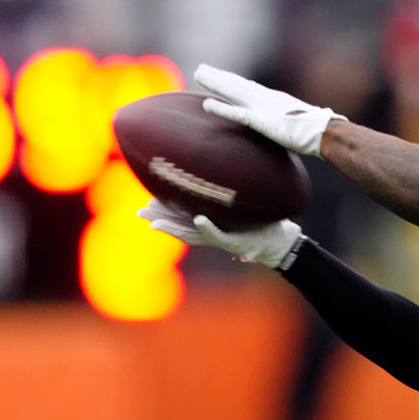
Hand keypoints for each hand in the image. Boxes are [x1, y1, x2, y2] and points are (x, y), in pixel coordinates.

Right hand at [138, 199, 300, 267]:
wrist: (279, 244)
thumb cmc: (262, 223)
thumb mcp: (242, 208)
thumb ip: (229, 197)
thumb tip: (218, 176)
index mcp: (211, 223)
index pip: (181, 215)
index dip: (164, 209)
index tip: (147, 200)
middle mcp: (212, 232)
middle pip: (179, 226)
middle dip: (159, 218)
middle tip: (139, 213)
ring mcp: (222, 238)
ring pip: (192, 233)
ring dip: (174, 227)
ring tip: (155, 222)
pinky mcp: (235, 242)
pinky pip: (219, 234)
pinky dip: (208, 227)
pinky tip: (197, 219)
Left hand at [194, 63, 340, 155]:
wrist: (327, 133)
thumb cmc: (319, 133)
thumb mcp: (301, 126)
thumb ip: (292, 124)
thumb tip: (298, 131)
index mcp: (275, 101)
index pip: (249, 88)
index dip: (233, 81)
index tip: (220, 75)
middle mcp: (267, 99)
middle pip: (238, 85)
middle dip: (219, 77)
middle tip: (201, 69)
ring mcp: (263, 108)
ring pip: (234, 92)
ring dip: (215, 83)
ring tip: (199, 75)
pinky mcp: (261, 120)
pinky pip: (237, 113)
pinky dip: (222, 108)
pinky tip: (207, 104)